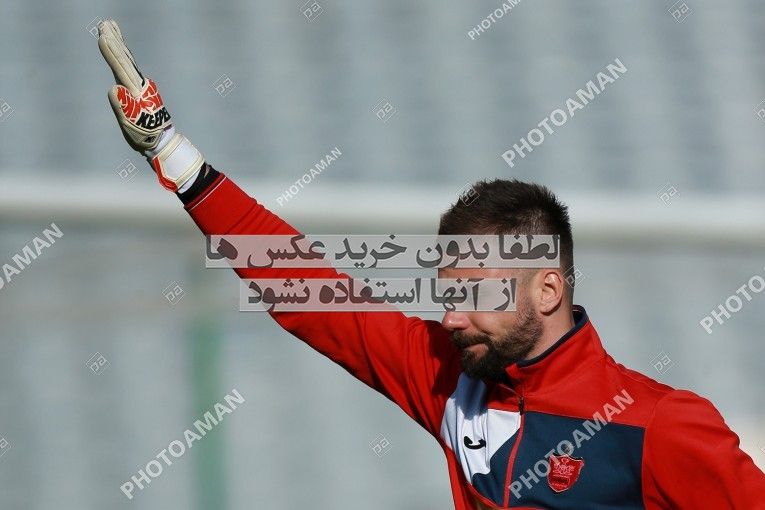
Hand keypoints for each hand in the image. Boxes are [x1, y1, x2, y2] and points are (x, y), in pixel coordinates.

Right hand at [98, 19, 203, 191]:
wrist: (162, 141)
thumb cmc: (146, 136)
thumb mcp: (132, 126)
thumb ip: (123, 108)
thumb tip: (114, 90)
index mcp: (137, 92)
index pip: (122, 68)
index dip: (112, 52)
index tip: (104, 36)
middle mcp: (139, 85)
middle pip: (125, 59)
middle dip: (115, 41)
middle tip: (106, 23)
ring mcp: (139, 86)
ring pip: (127, 61)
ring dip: (118, 44)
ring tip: (110, 29)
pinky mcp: (138, 89)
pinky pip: (128, 68)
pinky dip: (122, 56)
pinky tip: (119, 51)